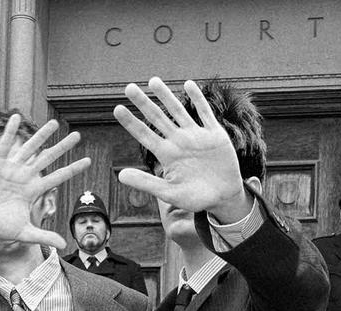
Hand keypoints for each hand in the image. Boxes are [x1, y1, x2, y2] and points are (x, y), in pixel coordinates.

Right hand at [0, 114, 89, 248]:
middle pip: (48, 158)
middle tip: (77, 135)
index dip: (72, 169)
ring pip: (29, 148)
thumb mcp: (23, 233)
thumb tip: (65, 246)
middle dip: (62, 147)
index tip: (88, 161)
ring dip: (41, 135)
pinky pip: (3, 145)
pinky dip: (9, 132)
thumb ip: (43, 236)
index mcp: (33, 191)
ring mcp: (10, 169)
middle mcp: (24, 177)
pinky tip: (16, 117)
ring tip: (54, 123)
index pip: (57, 177)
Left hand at [113, 77, 247, 220]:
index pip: (144, 135)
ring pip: (178, 111)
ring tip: (153, 81)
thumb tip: (120, 176)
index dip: (131, 122)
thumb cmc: (196, 199)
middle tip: (128, 87)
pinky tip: (188, 85)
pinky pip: (205, 113)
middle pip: (157, 118)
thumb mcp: (169, 194)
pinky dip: (198, 99)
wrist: (224, 197)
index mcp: (166, 155)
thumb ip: (146, 183)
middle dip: (143, 103)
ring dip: (166, 96)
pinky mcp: (214, 134)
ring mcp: (196, 136)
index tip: (117, 108)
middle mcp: (178, 142)